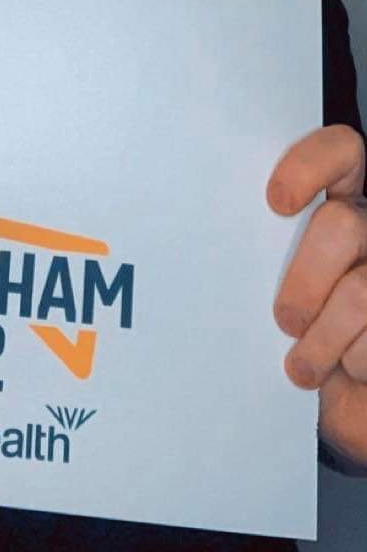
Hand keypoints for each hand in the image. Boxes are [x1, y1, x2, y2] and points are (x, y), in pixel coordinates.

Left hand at [267, 123, 366, 465]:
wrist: (343, 399)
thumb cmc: (295, 333)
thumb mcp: (269, 284)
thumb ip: (260, 253)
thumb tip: (200, 244)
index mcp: (341, 203)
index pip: (341, 152)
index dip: (312, 165)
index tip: (276, 201)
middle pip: (342, 226)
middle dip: (305, 280)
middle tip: (283, 319)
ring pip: (360, 292)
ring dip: (322, 339)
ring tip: (301, 362)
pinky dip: (353, 362)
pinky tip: (346, 369)